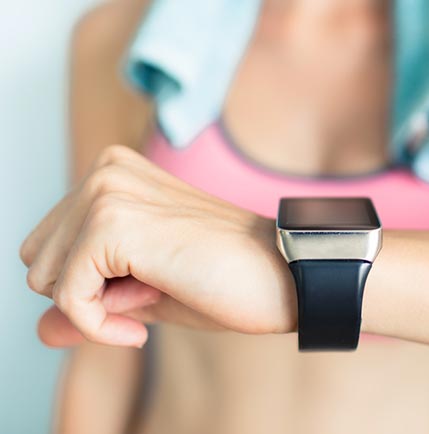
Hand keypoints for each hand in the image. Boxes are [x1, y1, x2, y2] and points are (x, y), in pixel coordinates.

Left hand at [20, 145, 295, 347]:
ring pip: (44, 276)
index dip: (91, 285)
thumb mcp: (144, 294)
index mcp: (115, 174)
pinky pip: (66, 297)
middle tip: (149, 292)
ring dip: (95, 307)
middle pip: (39, 258)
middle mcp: (106, 171)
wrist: (283, 276)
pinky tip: (140, 327)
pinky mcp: (113, 223)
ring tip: (155, 294)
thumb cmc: (224, 280)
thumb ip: (90, 303)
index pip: (52, 245)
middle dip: (86, 292)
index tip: (144, 290)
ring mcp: (108, 192)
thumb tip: (41, 330)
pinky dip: (97, 327)